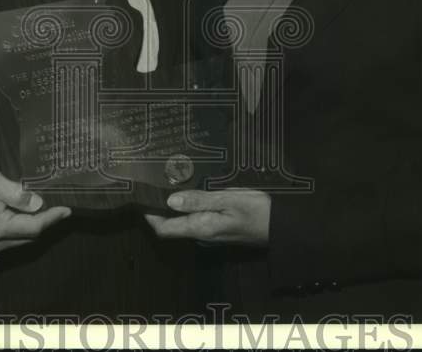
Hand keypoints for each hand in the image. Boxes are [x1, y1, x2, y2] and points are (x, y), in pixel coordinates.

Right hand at [0, 164, 70, 255]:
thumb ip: (16, 194)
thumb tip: (37, 204)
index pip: (33, 228)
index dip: (52, 218)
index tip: (67, 209)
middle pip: (30, 236)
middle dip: (45, 221)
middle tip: (57, 204)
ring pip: (22, 239)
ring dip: (34, 225)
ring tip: (43, 207)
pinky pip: (12, 240)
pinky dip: (22, 228)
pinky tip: (25, 214)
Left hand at [144, 188, 270, 245]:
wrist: (280, 227)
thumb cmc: (256, 211)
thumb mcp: (227, 200)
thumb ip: (198, 200)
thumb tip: (170, 200)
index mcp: (201, 228)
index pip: (165, 229)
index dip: (150, 217)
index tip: (141, 199)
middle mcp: (202, 235)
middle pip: (172, 227)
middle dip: (159, 211)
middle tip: (151, 188)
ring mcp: (211, 234)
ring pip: (183, 224)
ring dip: (173, 209)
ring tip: (166, 187)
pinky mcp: (219, 230)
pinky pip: (195, 221)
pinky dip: (187, 209)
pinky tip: (189, 195)